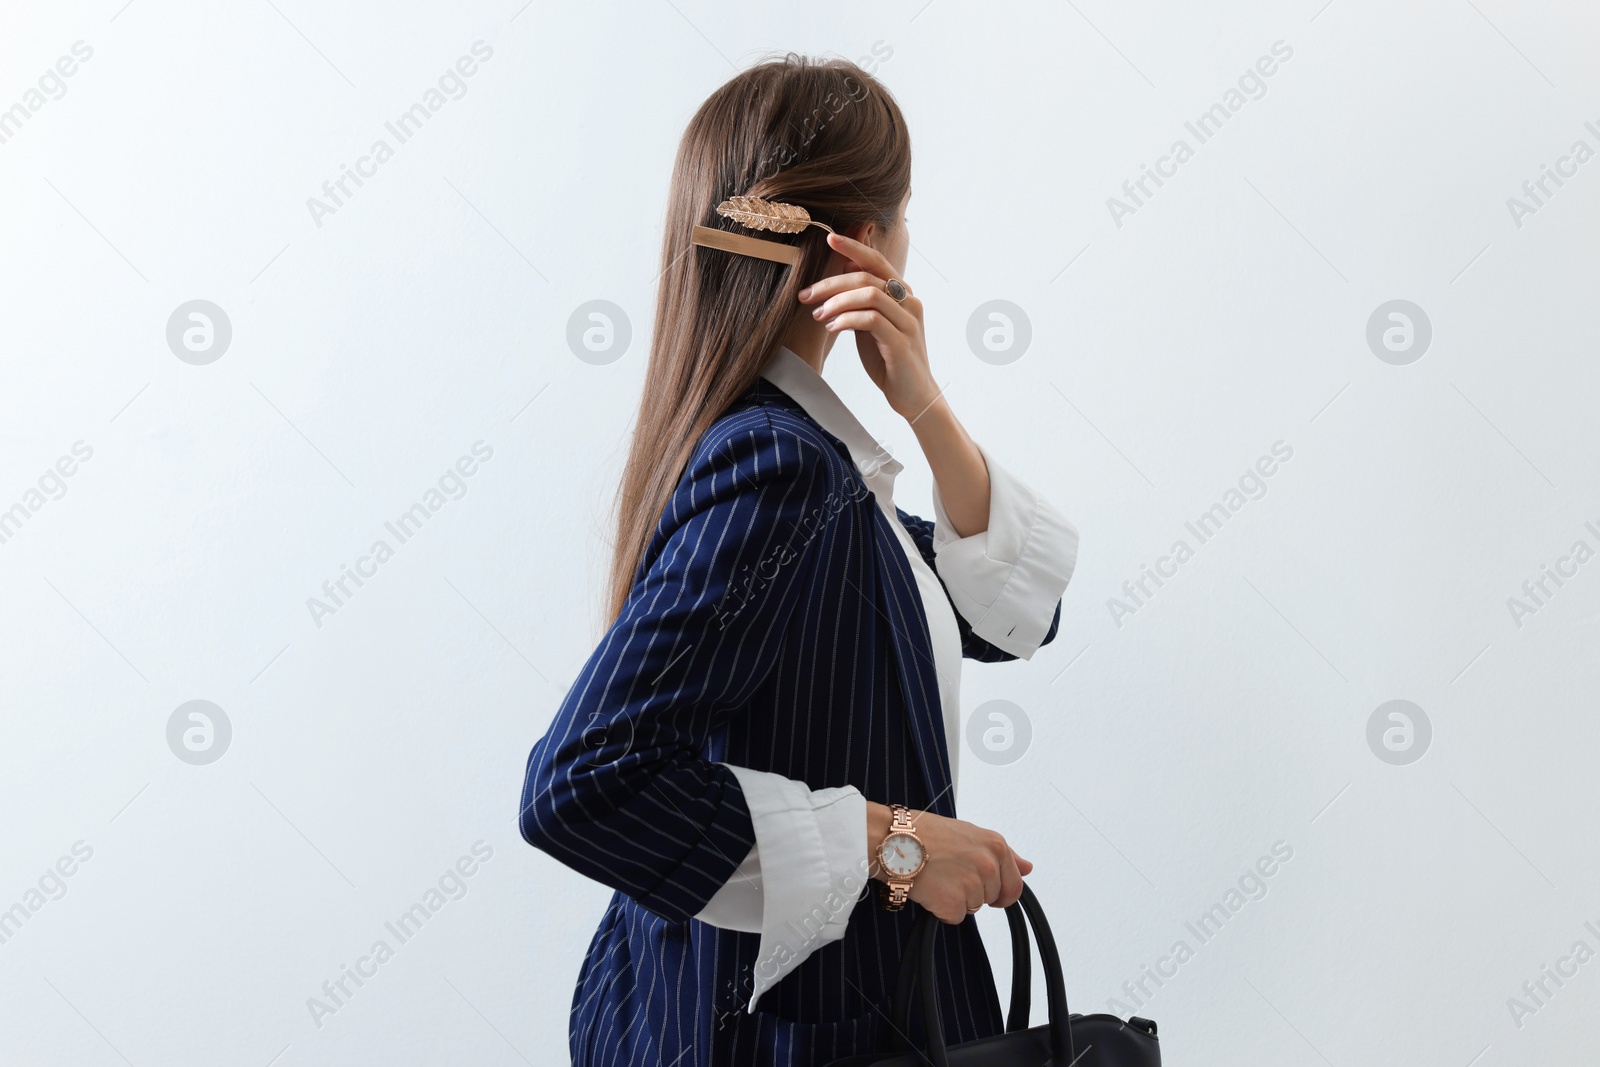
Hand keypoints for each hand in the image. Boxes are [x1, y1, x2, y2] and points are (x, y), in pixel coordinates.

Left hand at [798, 232, 940, 421]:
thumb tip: (842, 271)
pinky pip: (871, 320)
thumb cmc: (889, 359)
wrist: (914, 396)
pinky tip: (831, 328)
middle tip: (806, 295)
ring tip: (818, 315)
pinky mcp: (902, 342)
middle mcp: (909, 302)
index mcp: (902, 294)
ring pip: (870, 294)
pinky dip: (846, 320)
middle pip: (868, 275)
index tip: (828, 238)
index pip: (877, 260)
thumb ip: (861, 300)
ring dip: (837, 302)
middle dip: (831, 282)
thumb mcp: (872, 324)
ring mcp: (908, 322)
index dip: (853, 246)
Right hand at [868, 803, 1032, 923]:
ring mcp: (972, 885)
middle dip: (974, 892)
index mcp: (995, 846)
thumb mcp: (970, 833)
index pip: (1014, 884)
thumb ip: (1003, 853)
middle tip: (950, 875)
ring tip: (936, 876)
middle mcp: (988, 865)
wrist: (893, 839)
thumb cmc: (924, 832)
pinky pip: (954, 916)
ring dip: (955, 898)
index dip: (999, 890)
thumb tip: (1027, 867)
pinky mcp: (953, 903)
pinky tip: (930, 888)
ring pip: (972, 907)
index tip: (987, 889)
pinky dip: (940, 908)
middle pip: (991, 898)